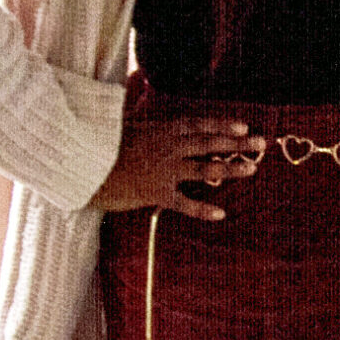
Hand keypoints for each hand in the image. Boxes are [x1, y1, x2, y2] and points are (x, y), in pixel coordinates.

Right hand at [89, 116, 264, 220]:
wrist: (78, 163)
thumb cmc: (95, 146)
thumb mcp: (121, 130)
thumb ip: (142, 130)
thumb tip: (151, 127)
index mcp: (160, 130)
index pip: (198, 125)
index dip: (222, 125)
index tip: (243, 126)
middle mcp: (167, 147)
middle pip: (209, 143)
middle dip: (237, 143)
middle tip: (261, 142)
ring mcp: (163, 169)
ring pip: (205, 168)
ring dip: (230, 168)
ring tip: (252, 169)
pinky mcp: (155, 192)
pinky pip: (184, 202)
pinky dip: (203, 209)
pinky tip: (221, 214)